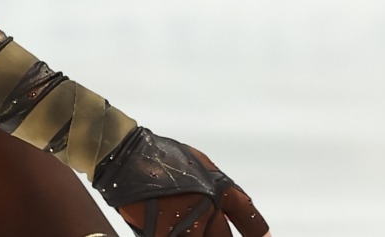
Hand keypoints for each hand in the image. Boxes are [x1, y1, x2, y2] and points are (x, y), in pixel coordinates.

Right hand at [93, 129, 268, 236]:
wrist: (127, 157)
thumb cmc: (159, 156)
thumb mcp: (197, 163)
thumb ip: (213, 185)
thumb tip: (223, 203)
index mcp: (219, 186)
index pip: (248, 216)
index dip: (258, 232)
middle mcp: (208, 206)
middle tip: (211, 235)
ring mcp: (187, 222)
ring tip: (186, 231)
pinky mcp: (165, 233)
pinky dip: (173, 236)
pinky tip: (168, 231)